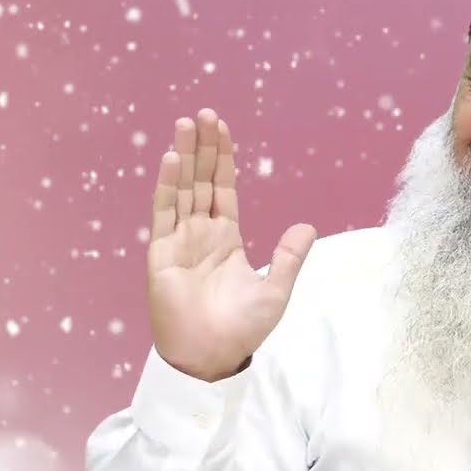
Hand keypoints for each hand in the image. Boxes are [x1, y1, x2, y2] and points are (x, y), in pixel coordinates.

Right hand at [147, 109, 316, 381]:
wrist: (214, 356)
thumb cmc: (242, 329)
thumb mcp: (276, 289)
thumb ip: (289, 256)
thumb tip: (308, 225)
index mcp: (226, 239)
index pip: (223, 189)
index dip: (222, 159)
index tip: (221, 128)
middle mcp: (201, 234)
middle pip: (201, 181)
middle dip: (202, 147)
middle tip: (203, 113)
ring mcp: (180, 241)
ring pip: (182, 190)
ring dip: (184, 157)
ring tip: (186, 124)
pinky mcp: (162, 254)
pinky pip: (165, 214)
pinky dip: (168, 186)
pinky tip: (173, 160)